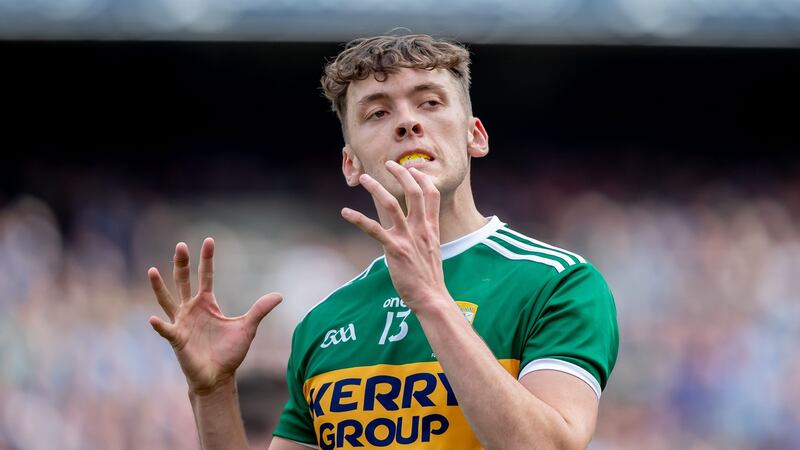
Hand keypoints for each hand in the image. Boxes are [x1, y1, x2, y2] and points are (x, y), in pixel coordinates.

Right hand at [147, 238, 281, 393]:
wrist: (218, 377)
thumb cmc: (229, 353)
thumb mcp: (247, 328)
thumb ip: (260, 310)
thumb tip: (279, 295)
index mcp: (207, 304)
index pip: (205, 276)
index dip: (207, 259)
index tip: (209, 240)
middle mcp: (191, 309)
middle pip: (184, 281)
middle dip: (182, 264)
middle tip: (181, 245)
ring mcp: (182, 323)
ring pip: (167, 300)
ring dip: (159, 287)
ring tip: (152, 270)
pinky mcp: (177, 340)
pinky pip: (167, 330)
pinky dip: (160, 325)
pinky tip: (153, 319)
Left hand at [341, 161, 449, 310]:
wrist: (431, 297)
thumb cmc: (430, 278)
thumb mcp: (432, 251)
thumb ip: (425, 236)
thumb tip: (417, 232)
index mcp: (431, 228)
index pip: (431, 195)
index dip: (422, 178)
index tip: (413, 169)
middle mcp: (421, 229)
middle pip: (413, 192)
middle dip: (401, 174)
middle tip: (388, 163)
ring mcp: (408, 238)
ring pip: (392, 204)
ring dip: (377, 188)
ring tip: (364, 179)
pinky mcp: (395, 250)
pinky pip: (374, 230)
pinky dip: (358, 219)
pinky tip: (345, 212)